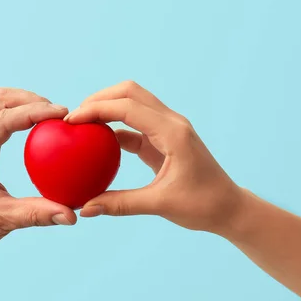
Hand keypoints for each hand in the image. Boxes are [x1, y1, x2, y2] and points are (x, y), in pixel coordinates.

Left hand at [0, 88, 76, 261]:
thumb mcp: (0, 222)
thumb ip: (36, 215)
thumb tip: (71, 216)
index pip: (1, 121)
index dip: (34, 112)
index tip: (62, 113)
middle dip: (31, 101)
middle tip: (60, 114)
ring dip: (22, 101)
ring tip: (49, 115)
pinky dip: (16, 112)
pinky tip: (33, 124)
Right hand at [64, 81, 243, 233]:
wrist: (228, 208)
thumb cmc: (202, 205)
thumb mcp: (159, 204)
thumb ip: (120, 204)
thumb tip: (85, 208)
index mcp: (172, 132)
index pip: (128, 107)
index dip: (96, 109)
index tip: (72, 120)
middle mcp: (171, 123)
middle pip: (129, 92)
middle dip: (99, 99)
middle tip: (74, 117)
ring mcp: (168, 128)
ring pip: (132, 103)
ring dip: (106, 109)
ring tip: (81, 126)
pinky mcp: (163, 139)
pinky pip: (134, 125)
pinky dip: (114, 128)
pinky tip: (96, 143)